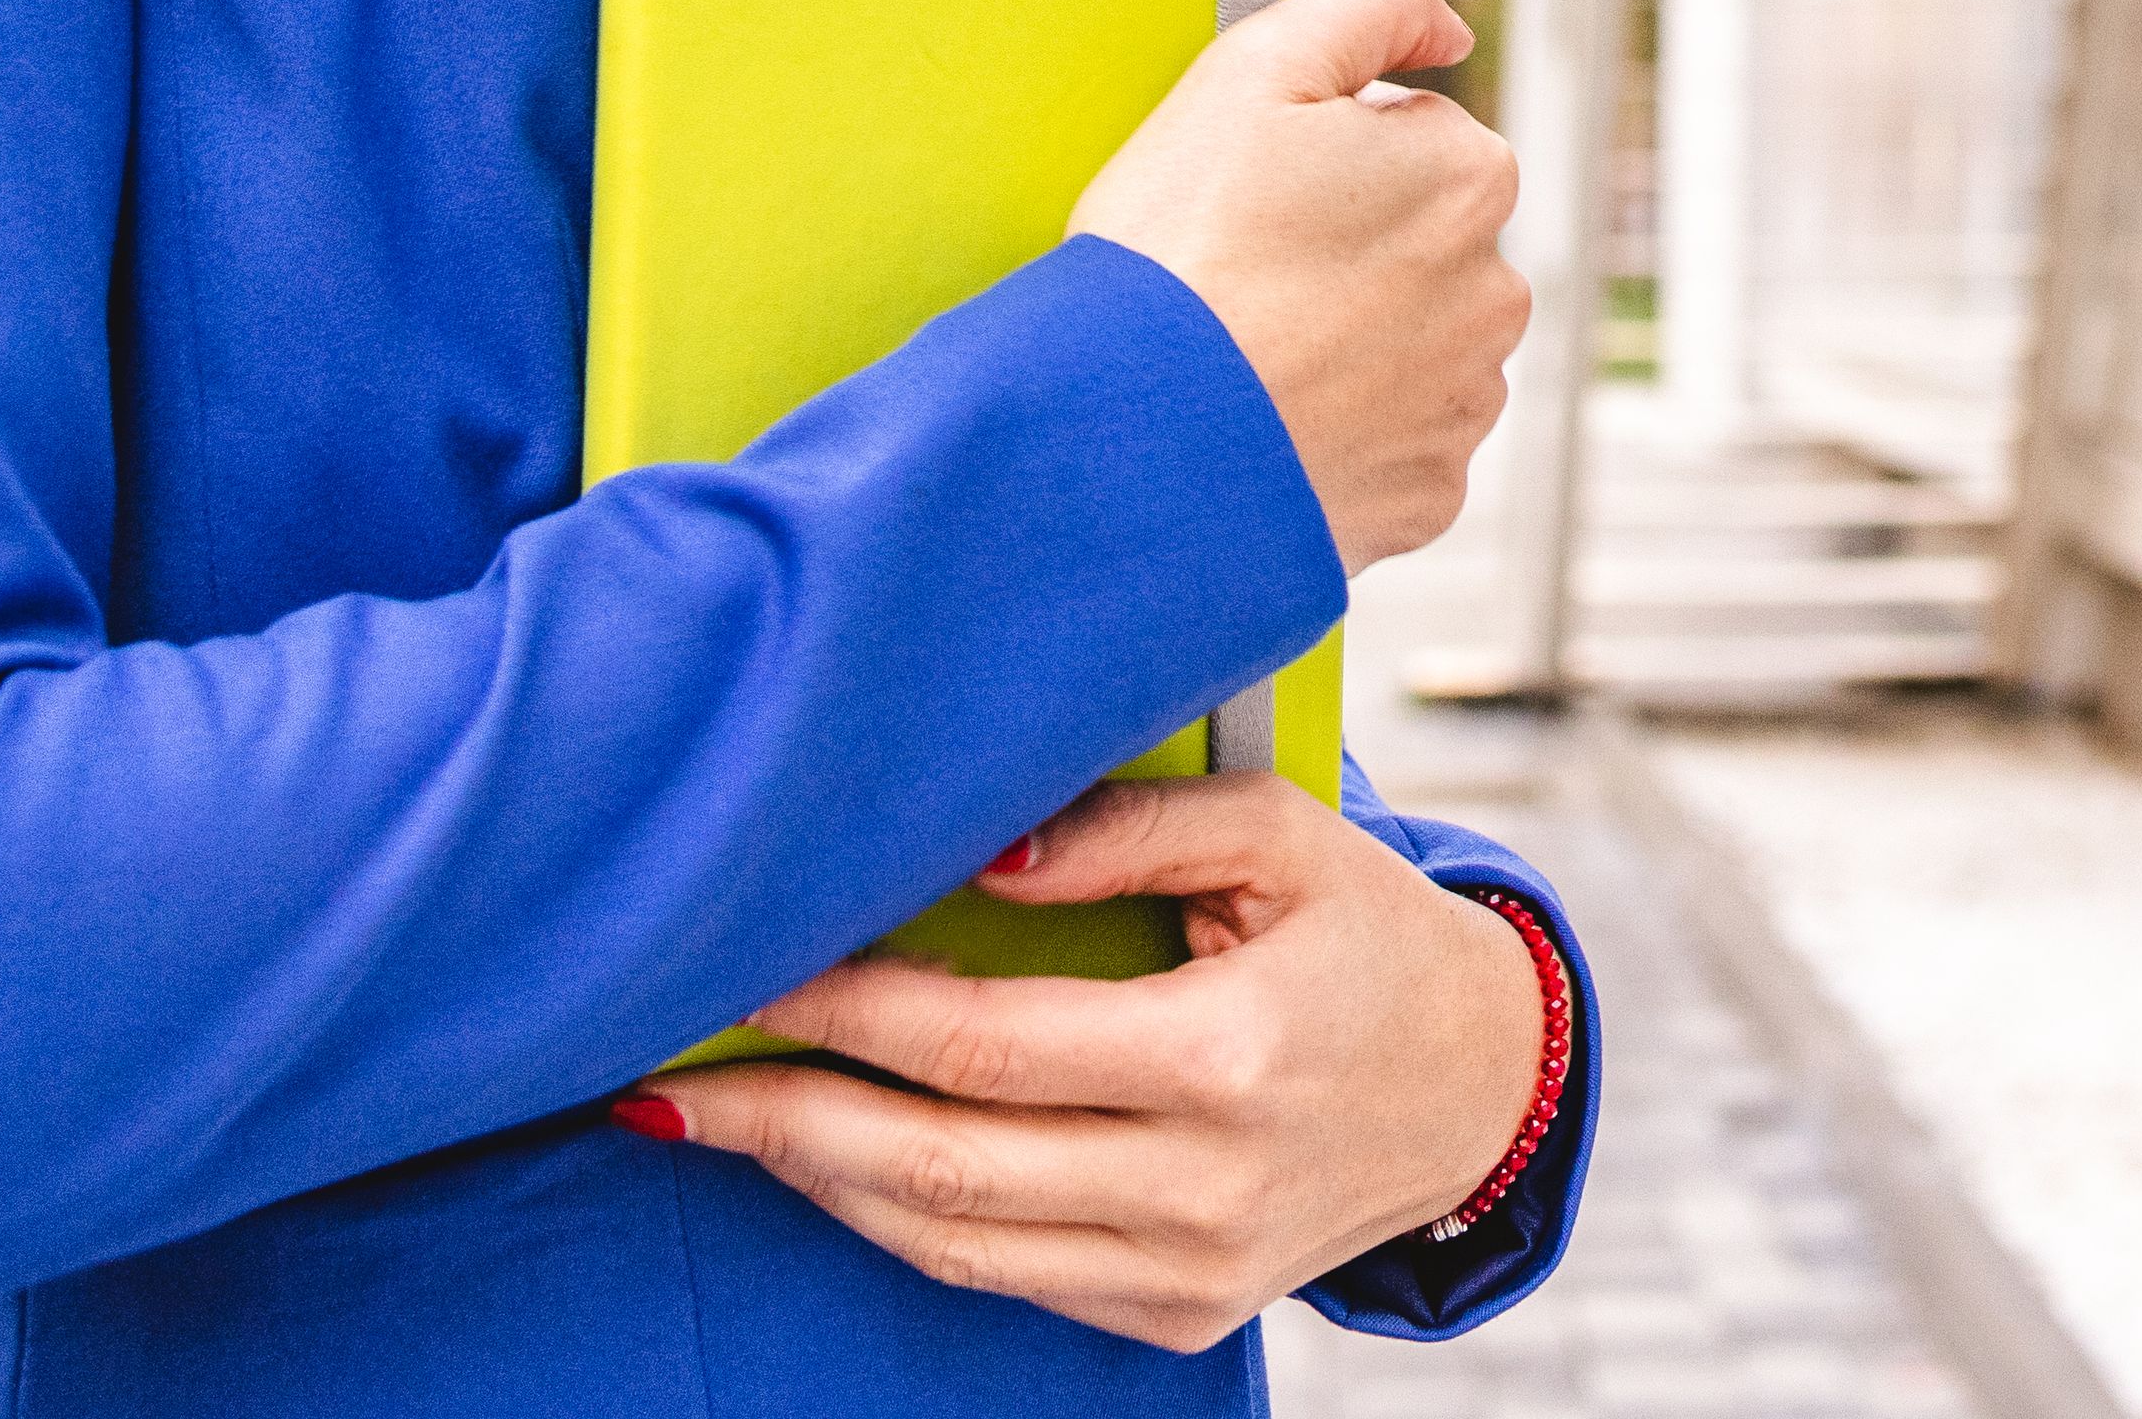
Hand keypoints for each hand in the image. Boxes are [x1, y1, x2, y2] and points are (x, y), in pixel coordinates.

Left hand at [632, 773, 1552, 1349]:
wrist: (1481, 1090)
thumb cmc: (1371, 939)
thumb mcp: (1287, 835)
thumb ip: (1135, 823)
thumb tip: (980, 860)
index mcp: (1232, 1053)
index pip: (988, 1044)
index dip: (852, 1012)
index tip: (751, 971)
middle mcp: (1206, 1184)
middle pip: (940, 1167)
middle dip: (783, 1121)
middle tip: (661, 1078)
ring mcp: (1189, 1271)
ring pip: (953, 1243)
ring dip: (820, 1182)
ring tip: (717, 1119)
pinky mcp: (1177, 1318)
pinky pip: (1002, 1279)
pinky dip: (903, 1223)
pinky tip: (835, 1163)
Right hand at [1069, 0, 1524, 569]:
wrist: (1128, 444)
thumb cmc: (1178, 256)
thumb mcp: (1256, 67)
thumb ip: (1373, 0)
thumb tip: (1449, 29)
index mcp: (1471, 178)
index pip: (1408, 136)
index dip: (1317, 157)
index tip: (1256, 196)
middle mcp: (1496, 294)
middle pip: (1416, 242)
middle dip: (1344, 250)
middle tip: (1242, 276)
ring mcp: (1463, 403)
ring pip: (1408, 343)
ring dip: (1346, 344)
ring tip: (1247, 354)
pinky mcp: (1426, 497)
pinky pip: (1388, 443)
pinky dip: (1337, 432)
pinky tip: (1266, 421)